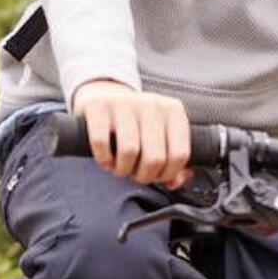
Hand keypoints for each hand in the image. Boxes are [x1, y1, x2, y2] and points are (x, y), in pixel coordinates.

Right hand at [70, 80, 190, 186]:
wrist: (103, 96)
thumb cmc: (136, 123)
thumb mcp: (161, 135)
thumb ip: (173, 160)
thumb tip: (175, 182)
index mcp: (173, 111)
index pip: (179, 155)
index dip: (166, 174)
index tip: (155, 176)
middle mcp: (151, 104)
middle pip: (154, 158)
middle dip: (143, 176)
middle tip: (135, 173)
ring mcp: (124, 103)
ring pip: (129, 151)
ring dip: (122, 170)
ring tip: (119, 168)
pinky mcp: (98, 106)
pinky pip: (101, 142)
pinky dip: (103, 159)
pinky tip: (106, 159)